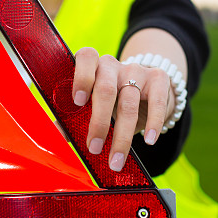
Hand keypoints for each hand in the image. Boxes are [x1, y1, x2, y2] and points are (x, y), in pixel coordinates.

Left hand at [72, 47, 172, 171]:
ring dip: (122, 136)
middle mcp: (113, 65)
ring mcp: (136, 70)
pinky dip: (153, 123)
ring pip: (128, 103)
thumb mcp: (92, 104)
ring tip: (116, 159)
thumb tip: (59, 134)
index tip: (78, 102)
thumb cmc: (110, 100)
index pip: (87, 58)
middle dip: (99, 123)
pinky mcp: (158, 78)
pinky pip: (157, 102)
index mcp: (92, 66)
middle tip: (94, 148)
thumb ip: (74, 116)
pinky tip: (149, 140)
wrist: (146, 88)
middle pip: (105, 90)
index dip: (81, 78)